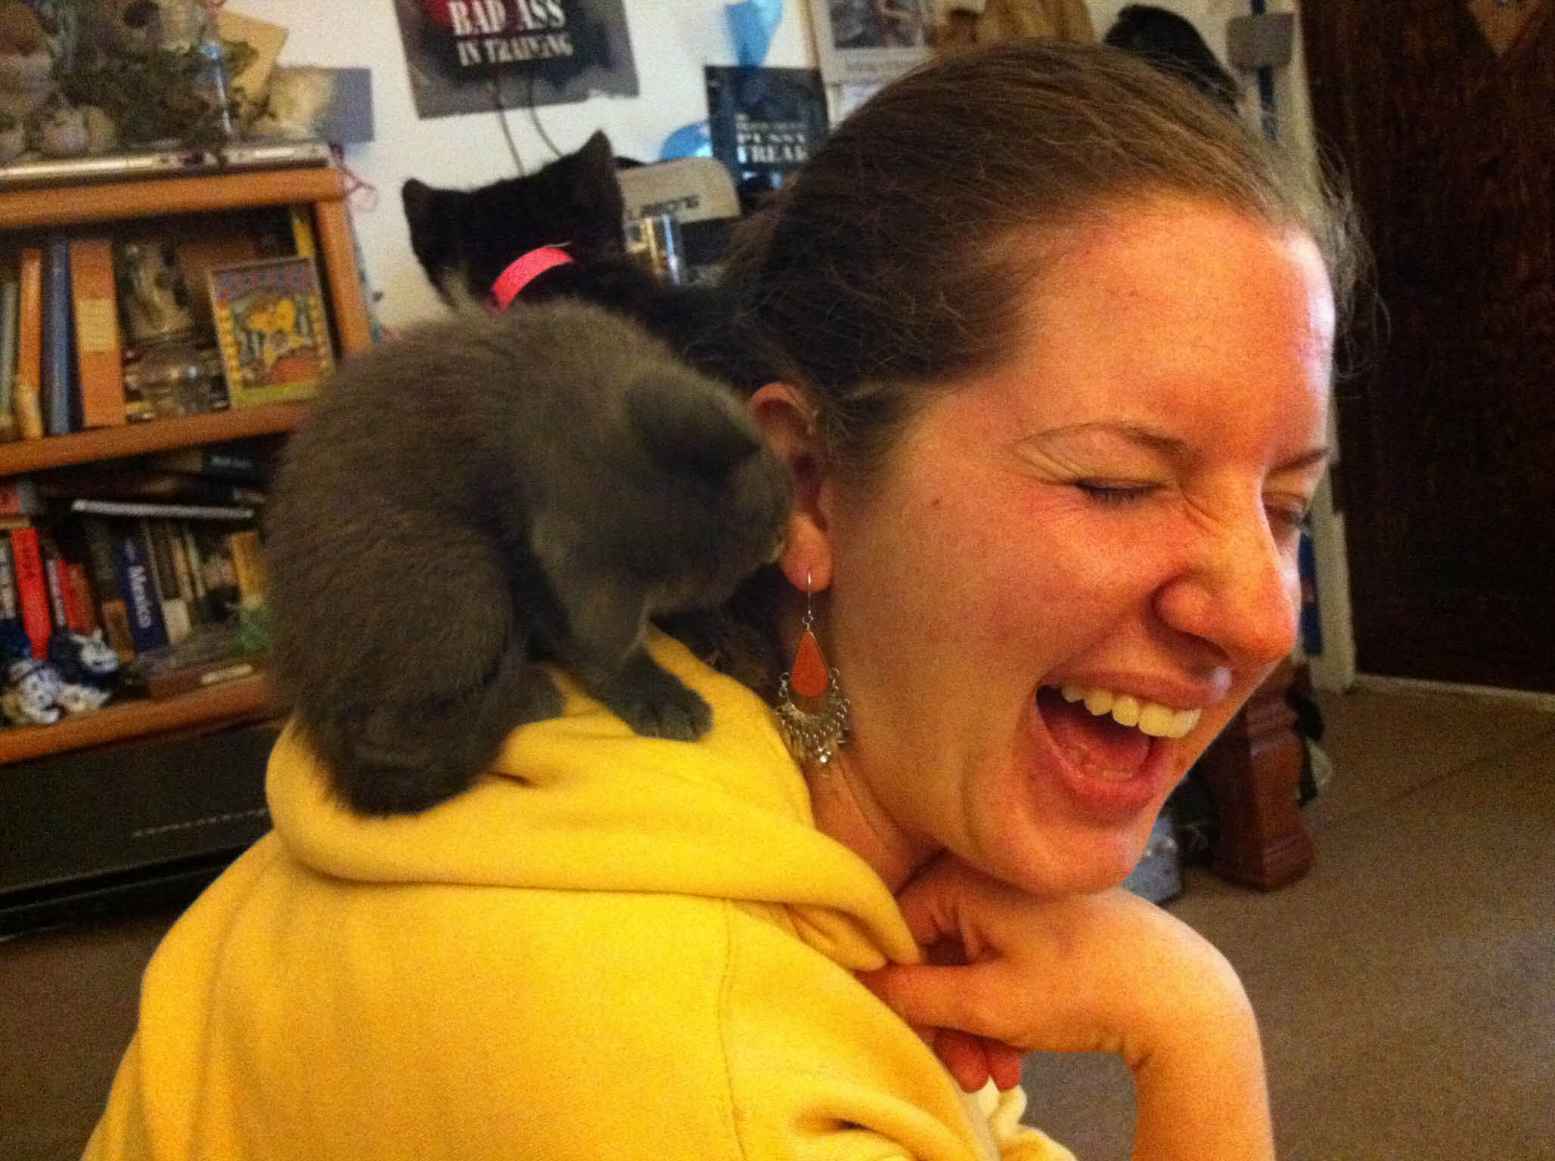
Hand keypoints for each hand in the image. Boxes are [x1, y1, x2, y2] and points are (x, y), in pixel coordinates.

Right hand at [862, 857, 1274, 1160]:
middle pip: (935, 953)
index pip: (897, 930)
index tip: (911, 1035)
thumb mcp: (986, 1003)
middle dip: (946, 1021)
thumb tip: (862, 981)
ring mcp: (1021, 898)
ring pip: (970, 967)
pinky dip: (1004, 1010)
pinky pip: (1003, 963)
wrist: (1181, 995)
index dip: (898, 988)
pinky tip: (1018, 1057)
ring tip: (996, 1077)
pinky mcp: (1047, 921)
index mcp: (964, 877)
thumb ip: (914, 993)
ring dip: (975, 1026)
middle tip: (962, 1070)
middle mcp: (988, 875)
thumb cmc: (1083, 988)